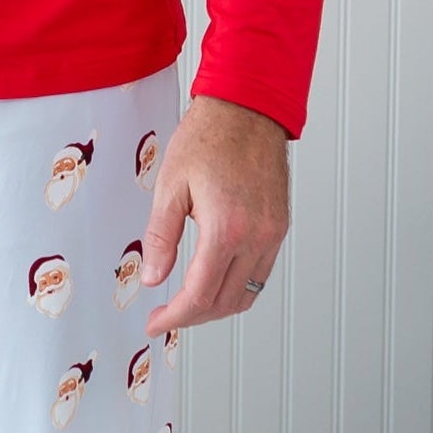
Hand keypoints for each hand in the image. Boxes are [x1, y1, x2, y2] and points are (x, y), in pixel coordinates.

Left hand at [139, 95, 290, 334]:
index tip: (156, 323)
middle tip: (165, 316)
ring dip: (216, 307)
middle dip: (192, 317)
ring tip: (187, 304)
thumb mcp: (170, 186)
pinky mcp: (279, 227)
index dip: (175, 317)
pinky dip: (236, 288)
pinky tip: (214, 281)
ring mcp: (272, 233)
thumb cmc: (208, 138)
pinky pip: (260, 274)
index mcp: (226, 228)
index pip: (200, 294)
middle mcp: (256, 236)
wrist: (247, 109)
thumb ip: (161, 237)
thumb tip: (153, 278)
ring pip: (246, 294)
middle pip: (224, 302)